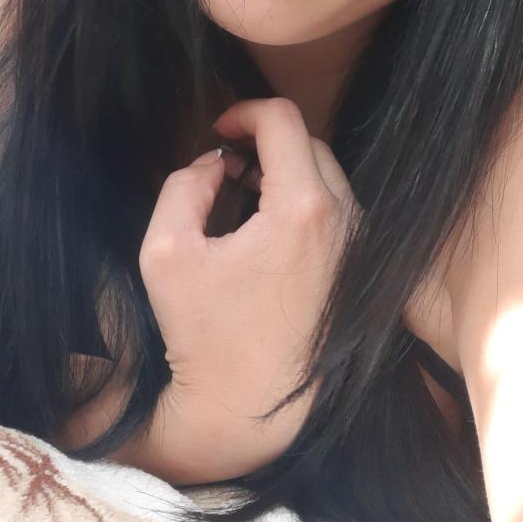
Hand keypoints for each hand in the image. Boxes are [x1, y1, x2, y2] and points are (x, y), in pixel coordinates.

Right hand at [138, 97, 360, 475]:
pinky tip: (265, 231)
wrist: (247, 408)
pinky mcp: (357, 270)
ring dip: (286, 170)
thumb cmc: (203, 333)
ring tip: (242, 198)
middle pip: (309, 142)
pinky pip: (335, 209)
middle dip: (265, 141)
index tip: (217, 132)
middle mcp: (344, 221)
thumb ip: (184, 185)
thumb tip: (215, 162)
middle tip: (225, 166)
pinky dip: (302, 201)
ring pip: (327, 175)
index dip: (244, 112)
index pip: (283, 120)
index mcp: (303, 209)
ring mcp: (357, 247)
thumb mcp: (165, 250)